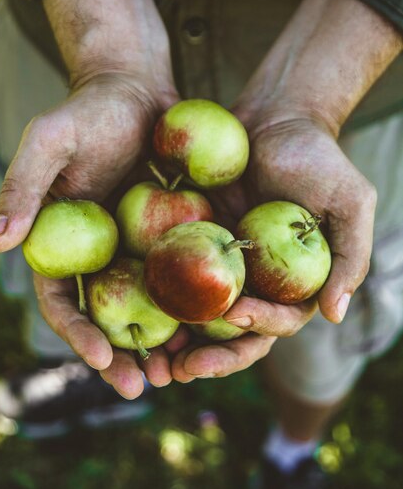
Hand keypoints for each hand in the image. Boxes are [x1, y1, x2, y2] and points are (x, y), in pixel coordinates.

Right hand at [0, 0, 180, 396]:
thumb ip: (24, 188)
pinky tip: (217, 324)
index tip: (103, 359)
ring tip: (184, 371)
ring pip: (151, 305)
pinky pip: (187, 272)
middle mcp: (101, 253)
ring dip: (164, 340)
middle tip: (146, 386)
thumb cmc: (88, 112)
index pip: (63, 302)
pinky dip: (198, 300)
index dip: (78, 335)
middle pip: (109, 316)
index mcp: (64, 244)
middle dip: (124, 355)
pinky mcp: (175, 231)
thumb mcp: (51, 141)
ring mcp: (139, 245)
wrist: (137, 89)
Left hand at [170, 0, 402, 380]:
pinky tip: (139, 306)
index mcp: (294, 282)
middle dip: (213, 356)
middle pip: (235, 332)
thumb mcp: (350, 203)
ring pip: (201, 314)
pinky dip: (161, 295)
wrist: (274, 118)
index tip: (238, 315)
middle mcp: (257, 280)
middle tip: (182, 370)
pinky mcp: (194, 240)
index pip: (279, 321)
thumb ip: (350, 259)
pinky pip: (177, 273)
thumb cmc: (318, 158)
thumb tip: (334, 315)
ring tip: (154, 359)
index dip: (261, 328)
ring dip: (180, 342)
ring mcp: (223, 263)